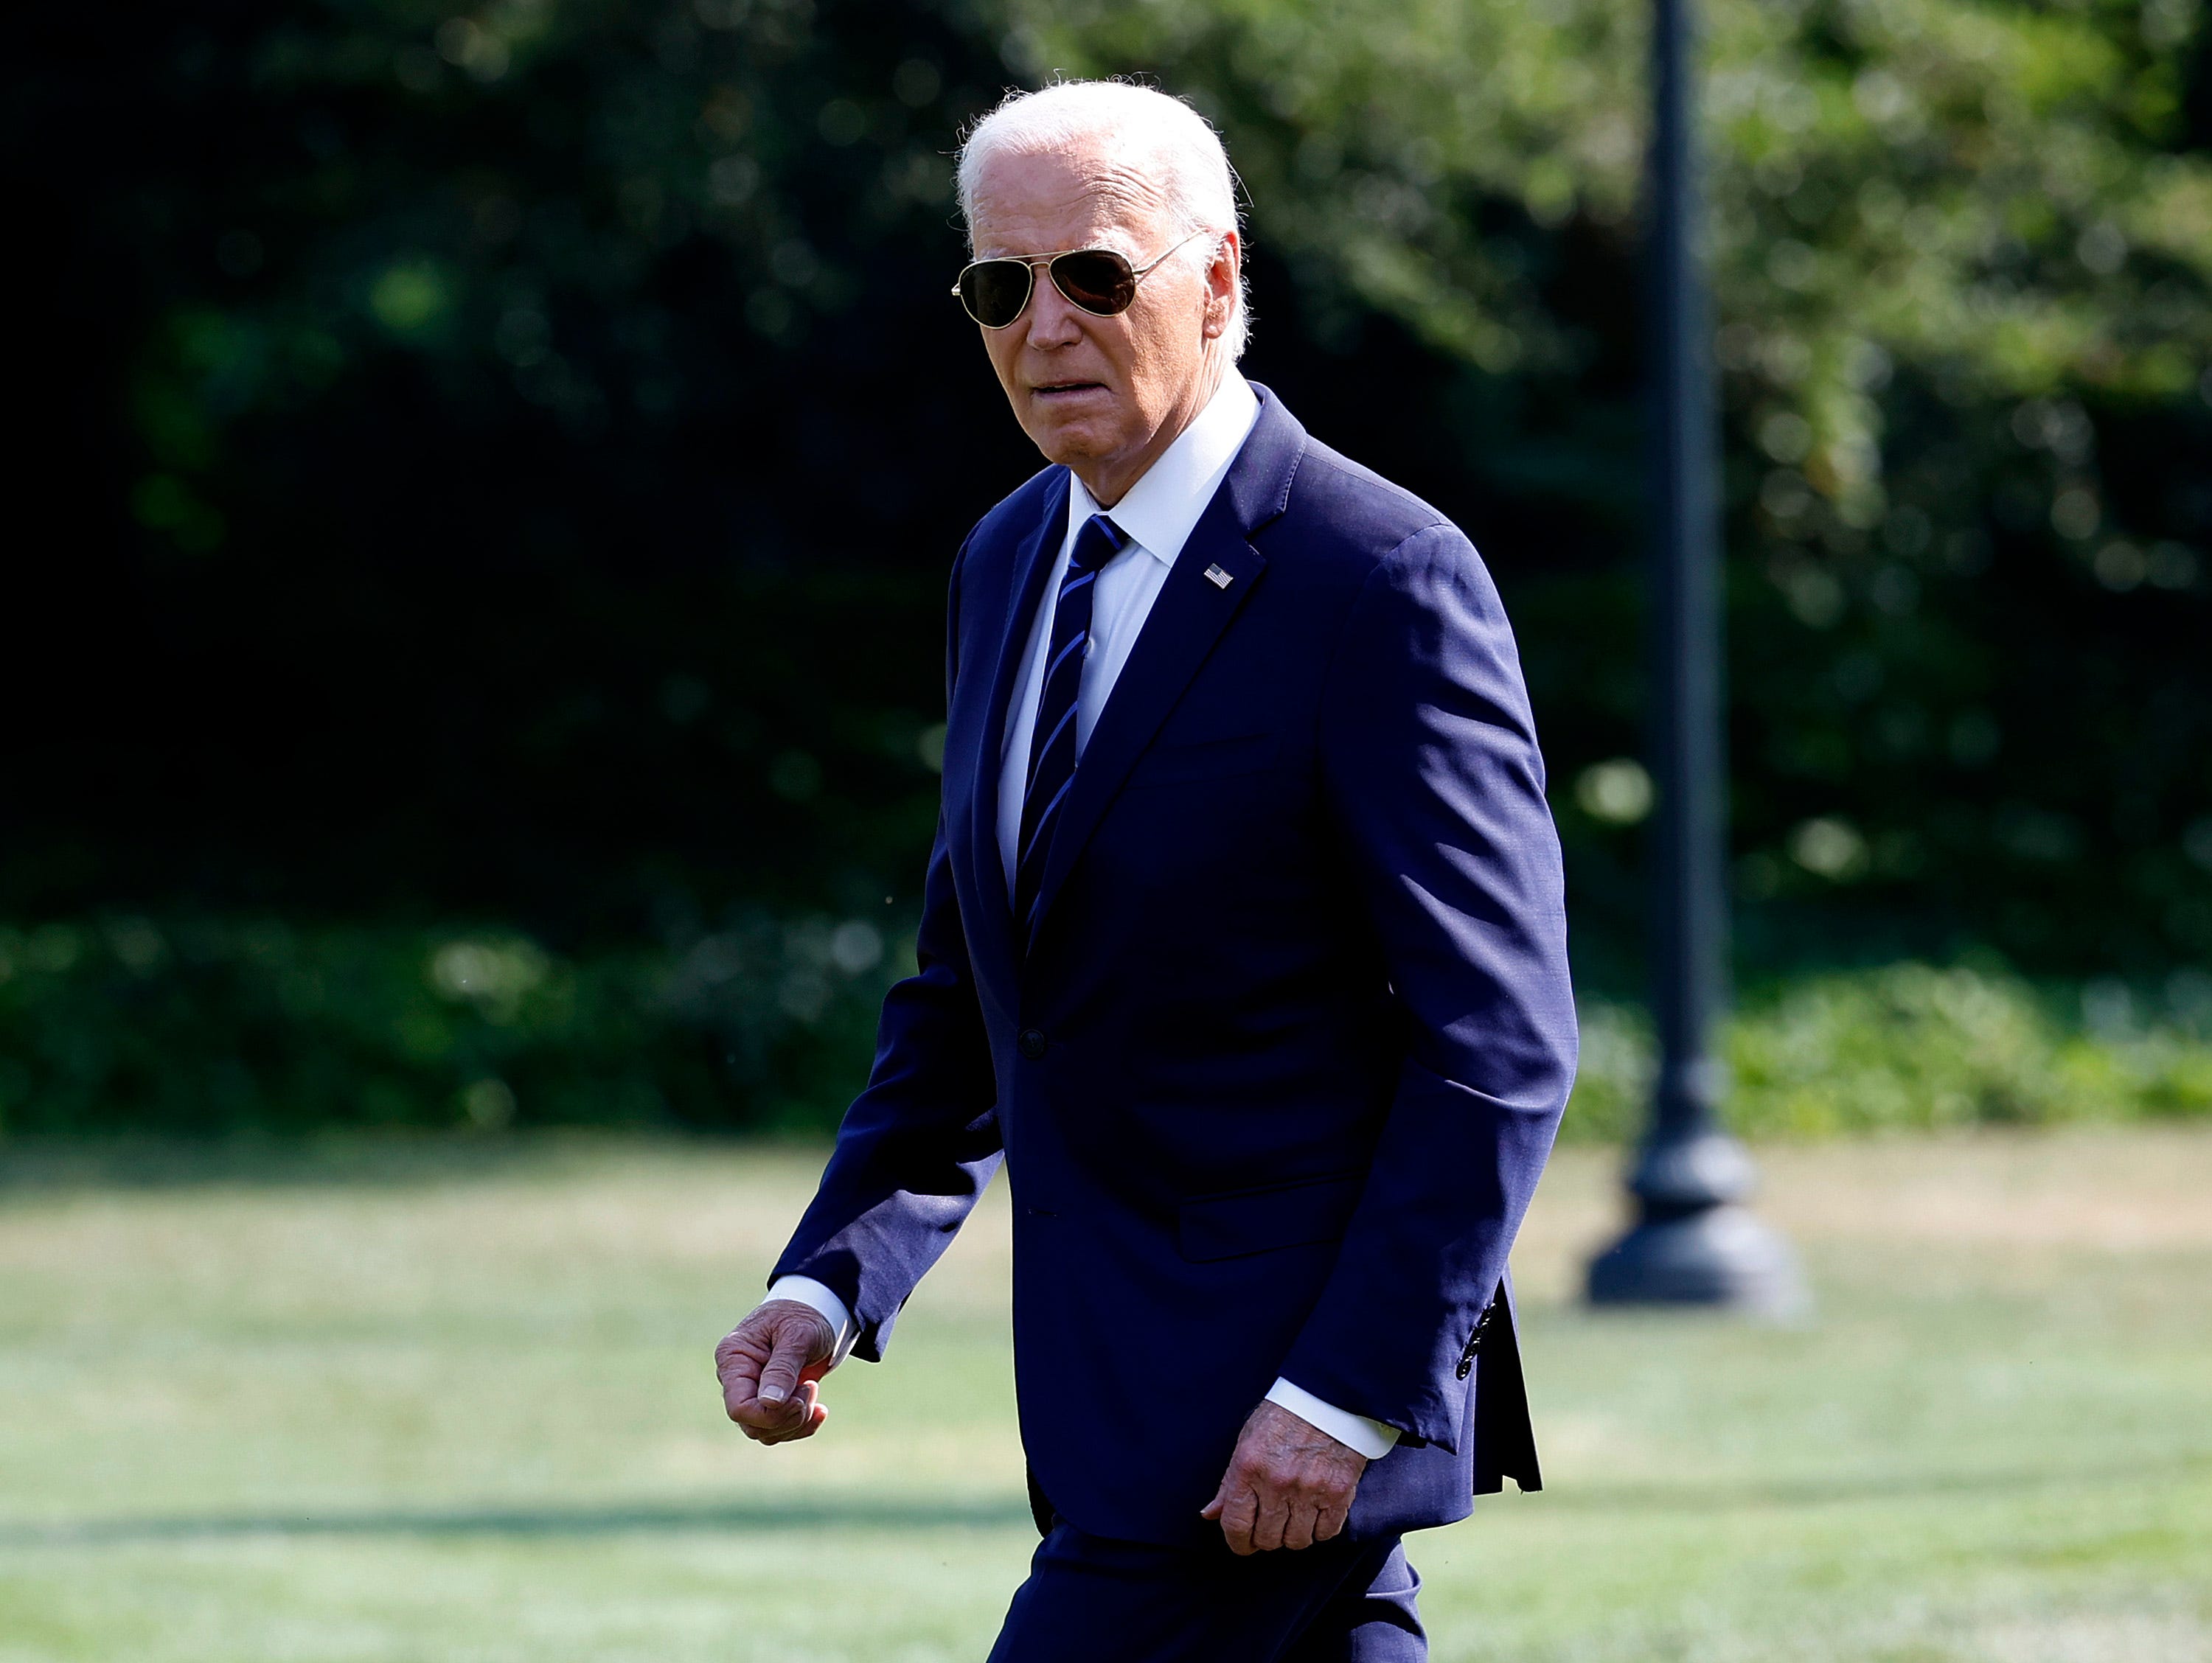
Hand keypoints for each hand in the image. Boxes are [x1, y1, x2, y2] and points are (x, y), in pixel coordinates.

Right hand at [716, 1299, 836, 1444]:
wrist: (816, 1313)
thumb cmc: (804, 1316)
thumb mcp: (798, 1335)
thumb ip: (783, 1367)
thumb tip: (769, 1402)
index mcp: (734, 1358)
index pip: (739, 1407)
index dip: (770, 1414)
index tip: (799, 1396)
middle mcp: (736, 1379)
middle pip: (752, 1425)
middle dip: (788, 1417)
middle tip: (810, 1387)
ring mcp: (751, 1393)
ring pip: (765, 1432)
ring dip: (797, 1420)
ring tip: (813, 1388)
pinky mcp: (768, 1403)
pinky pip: (779, 1430)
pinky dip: (803, 1425)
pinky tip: (820, 1410)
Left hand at [1200, 1399, 1369, 1554]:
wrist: (1327, 1398)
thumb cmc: (1284, 1416)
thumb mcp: (1247, 1442)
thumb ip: (1229, 1483)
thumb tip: (1210, 1514)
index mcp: (1248, 1468)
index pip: (1235, 1525)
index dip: (1237, 1543)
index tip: (1242, 1544)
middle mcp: (1277, 1483)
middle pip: (1266, 1539)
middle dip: (1265, 1539)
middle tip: (1270, 1526)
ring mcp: (1308, 1490)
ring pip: (1296, 1541)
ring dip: (1292, 1535)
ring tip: (1293, 1518)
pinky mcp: (1338, 1493)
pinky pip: (1325, 1533)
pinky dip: (1319, 1530)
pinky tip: (1315, 1514)